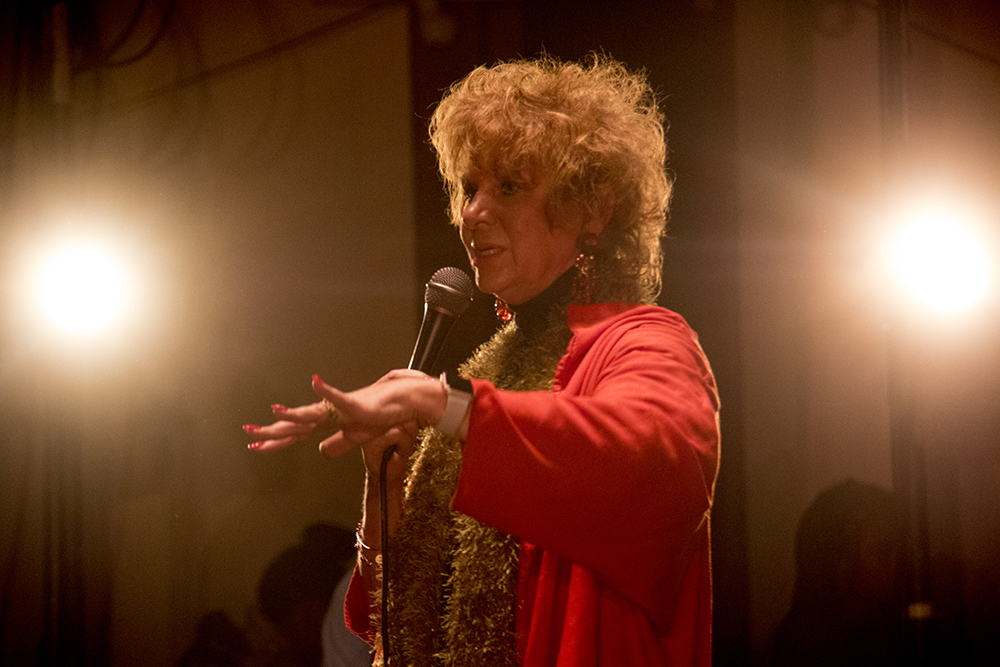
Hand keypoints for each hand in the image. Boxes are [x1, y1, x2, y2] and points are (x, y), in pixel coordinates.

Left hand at [244, 370, 447, 472]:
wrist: (404, 401)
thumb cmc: (383, 416)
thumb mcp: (358, 438)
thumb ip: (339, 444)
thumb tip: (322, 451)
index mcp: (329, 422)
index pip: (296, 433)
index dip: (276, 440)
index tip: (255, 445)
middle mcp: (330, 413)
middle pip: (297, 424)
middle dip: (273, 430)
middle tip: (248, 431)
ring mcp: (342, 408)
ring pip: (313, 413)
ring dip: (294, 413)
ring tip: (273, 412)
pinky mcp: (358, 405)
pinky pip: (341, 399)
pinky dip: (329, 392)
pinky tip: (316, 382)